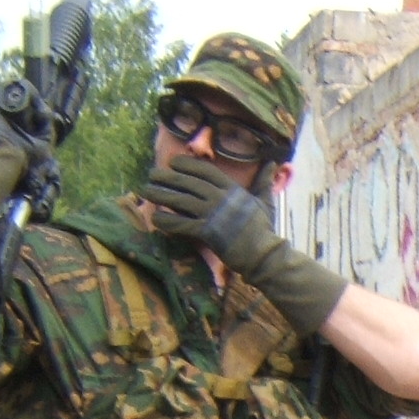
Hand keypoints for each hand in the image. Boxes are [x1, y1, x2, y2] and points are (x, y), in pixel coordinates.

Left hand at [141, 155, 345, 333]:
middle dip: (167, 177)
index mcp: (231, 188)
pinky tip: (155, 219)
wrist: (264, 255)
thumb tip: (273, 163)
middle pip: (187, 182)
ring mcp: (213, 215)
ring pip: (179, 200)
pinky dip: (166, 221)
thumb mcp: (264, 201)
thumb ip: (264, 181)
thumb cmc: (263, 229)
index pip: (204, 170)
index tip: (173, 162)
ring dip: (160, 195)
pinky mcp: (207, 233)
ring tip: (146, 192)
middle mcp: (220, 198)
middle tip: (152, 175)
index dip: (186, 164)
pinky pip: (180, 224)